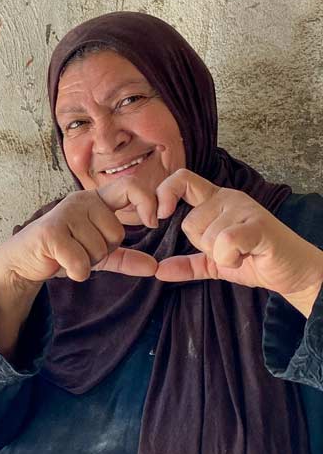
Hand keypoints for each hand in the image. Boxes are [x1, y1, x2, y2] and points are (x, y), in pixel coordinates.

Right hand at [0, 177, 160, 284]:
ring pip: (98, 250)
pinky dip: (75, 272)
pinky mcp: (51, 233)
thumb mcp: (96, 254)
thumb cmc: (59, 252)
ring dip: (86, 263)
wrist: (22, 260)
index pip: (131, 187)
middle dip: (102, 252)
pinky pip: (81, 262)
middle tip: (79, 250)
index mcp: (94, 200)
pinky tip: (61, 265)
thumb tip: (154, 267)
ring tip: (67, 255)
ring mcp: (64, 214)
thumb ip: (126, 257)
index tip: (153, 222)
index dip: (148, 202)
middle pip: (116, 234)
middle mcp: (80, 200)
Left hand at [155, 169, 322, 314]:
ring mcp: (245, 209)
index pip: (181, 180)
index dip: (164, 194)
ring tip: (242, 252)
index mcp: (214, 200)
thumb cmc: (256, 260)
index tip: (159, 218)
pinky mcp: (258, 225)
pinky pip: (225, 241)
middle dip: (203, 246)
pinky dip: (230, 258)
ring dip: (221, 255)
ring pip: (206, 236)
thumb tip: (159, 270)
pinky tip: (246, 256)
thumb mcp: (214, 263)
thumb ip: (187, 264)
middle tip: (229, 249)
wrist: (295, 272)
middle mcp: (228, 198)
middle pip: (189, 223)